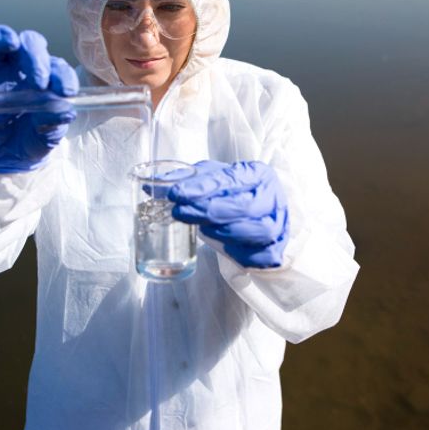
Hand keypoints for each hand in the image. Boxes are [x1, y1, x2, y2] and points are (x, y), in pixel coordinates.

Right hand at [0, 25, 78, 173]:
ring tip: (9, 43)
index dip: (62, 76)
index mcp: (44, 74)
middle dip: (35, 56)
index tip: (65, 92)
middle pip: (27, 43)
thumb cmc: (30, 136)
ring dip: (0, 36)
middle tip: (38, 81)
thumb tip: (64, 110)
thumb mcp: (46, 135)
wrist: (2, 156)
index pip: (55, 65)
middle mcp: (18, 65)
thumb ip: (53, 122)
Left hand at [167, 160, 288, 268]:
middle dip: (208, 210)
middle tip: (179, 212)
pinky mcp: (275, 249)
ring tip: (203, 230)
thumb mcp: (212, 181)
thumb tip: (151, 185)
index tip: (175, 193)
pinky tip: (224, 247)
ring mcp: (277, 225)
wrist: (262, 216)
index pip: (229, 179)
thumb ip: (185, 181)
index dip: (201, 187)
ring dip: (224, 231)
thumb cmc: (234, 195)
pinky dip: (240, 253)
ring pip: (256, 231)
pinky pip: (259, 255)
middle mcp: (272, 198)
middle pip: (243, 206)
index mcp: (257, 174)